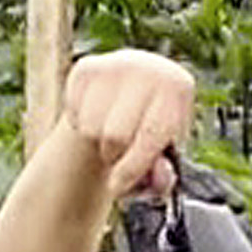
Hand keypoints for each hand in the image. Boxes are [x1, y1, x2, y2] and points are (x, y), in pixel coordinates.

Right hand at [60, 50, 196, 199]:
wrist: (128, 92)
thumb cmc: (149, 133)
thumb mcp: (162, 160)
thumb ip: (164, 178)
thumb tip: (159, 173)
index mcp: (178, 88)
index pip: (150, 135)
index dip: (131, 168)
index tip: (116, 187)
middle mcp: (148, 68)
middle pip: (116, 135)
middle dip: (113, 156)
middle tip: (119, 154)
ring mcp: (115, 64)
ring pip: (91, 127)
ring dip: (97, 142)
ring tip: (110, 135)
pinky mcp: (86, 68)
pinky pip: (74, 113)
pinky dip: (81, 125)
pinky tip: (97, 116)